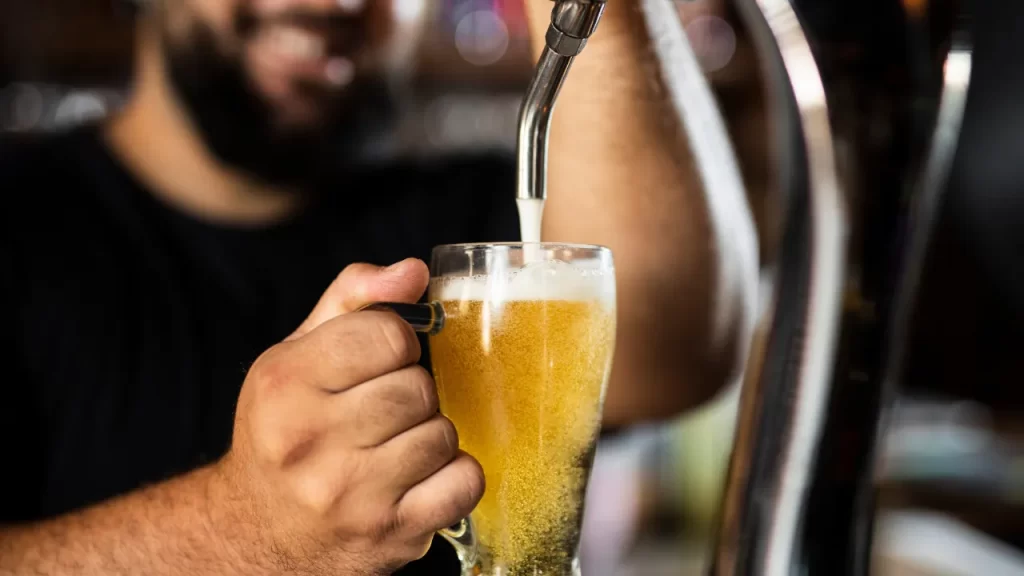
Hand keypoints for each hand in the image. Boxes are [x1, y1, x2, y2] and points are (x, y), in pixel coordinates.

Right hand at [215, 259, 483, 574]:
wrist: (255, 533)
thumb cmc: (286, 430)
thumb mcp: (298, 355)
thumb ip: (354, 300)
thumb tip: (415, 272)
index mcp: (285, 383)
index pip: (388, 335)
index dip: (397, 343)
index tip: (381, 361)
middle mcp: (308, 440)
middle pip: (418, 387)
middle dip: (413, 392)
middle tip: (386, 410)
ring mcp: (350, 494)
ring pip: (443, 434)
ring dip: (431, 435)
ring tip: (396, 446)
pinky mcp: (389, 534)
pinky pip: (464, 483)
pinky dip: (455, 476)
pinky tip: (421, 477)